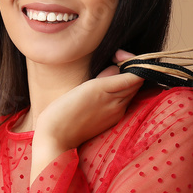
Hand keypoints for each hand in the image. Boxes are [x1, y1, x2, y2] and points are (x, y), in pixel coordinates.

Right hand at [30, 50, 142, 178]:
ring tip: (110, 74)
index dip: (132, 61)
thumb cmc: (62, 110)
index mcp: (107, 89)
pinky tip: (107, 90)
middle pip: (136, 82)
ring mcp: (116, 113)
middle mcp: (116, 102)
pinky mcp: (112, 120)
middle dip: (131, 69)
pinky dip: (122, 93)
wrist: (56, 137)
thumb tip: (117, 68)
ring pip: (131, 92)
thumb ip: (104, 76)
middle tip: (115, 60)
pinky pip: (124, 102)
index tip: (117, 55)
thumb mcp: (83, 86)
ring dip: (127, 82)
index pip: (136, 74)